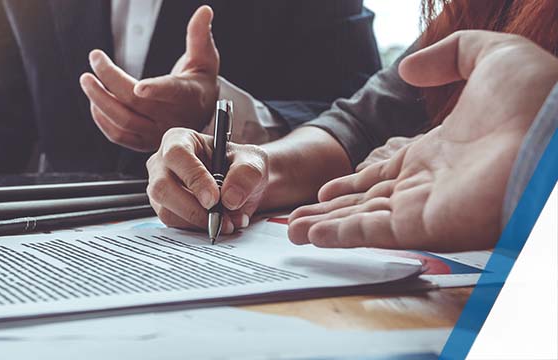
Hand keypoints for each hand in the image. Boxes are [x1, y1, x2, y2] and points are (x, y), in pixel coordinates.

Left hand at [79, 6, 219, 151]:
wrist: (199, 115)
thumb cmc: (200, 83)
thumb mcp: (205, 58)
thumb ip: (199, 35)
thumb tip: (204, 10)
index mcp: (189, 96)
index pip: (172, 92)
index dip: (156, 90)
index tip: (139, 86)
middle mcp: (172, 118)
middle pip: (136, 102)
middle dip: (110, 79)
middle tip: (95, 58)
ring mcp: (156, 133)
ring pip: (123, 121)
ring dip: (99, 100)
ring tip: (86, 80)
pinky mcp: (143, 142)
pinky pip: (118, 135)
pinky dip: (101, 118)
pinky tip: (94, 100)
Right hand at [146, 128, 267, 234]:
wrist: (240, 186)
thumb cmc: (240, 165)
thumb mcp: (253, 161)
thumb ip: (246, 174)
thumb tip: (229, 198)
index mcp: (179, 140)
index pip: (176, 155)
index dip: (194, 177)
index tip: (214, 198)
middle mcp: (162, 163)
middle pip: (162, 187)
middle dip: (192, 208)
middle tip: (219, 218)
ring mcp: (159, 188)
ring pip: (166, 210)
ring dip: (198, 221)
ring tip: (226, 221)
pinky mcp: (164, 209)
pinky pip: (174, 224)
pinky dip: (198, 228)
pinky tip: (217, 222)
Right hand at [288, 30, 557, 250]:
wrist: (557, 138)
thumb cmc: (538, 101)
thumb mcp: (494, 58)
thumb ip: (450, 56)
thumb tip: (408, 68)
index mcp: (440, 153)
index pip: (386, 173)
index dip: (354, 182)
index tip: (327, 188)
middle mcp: (429, 185)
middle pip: (367, 202)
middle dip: (330, 211)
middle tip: (296, 218)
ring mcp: (425, 207)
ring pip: (363, 220)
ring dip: (325, 225)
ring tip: (291, 230)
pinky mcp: (424, 226)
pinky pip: (372, 232)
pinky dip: (340, 235)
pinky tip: (311, 235)